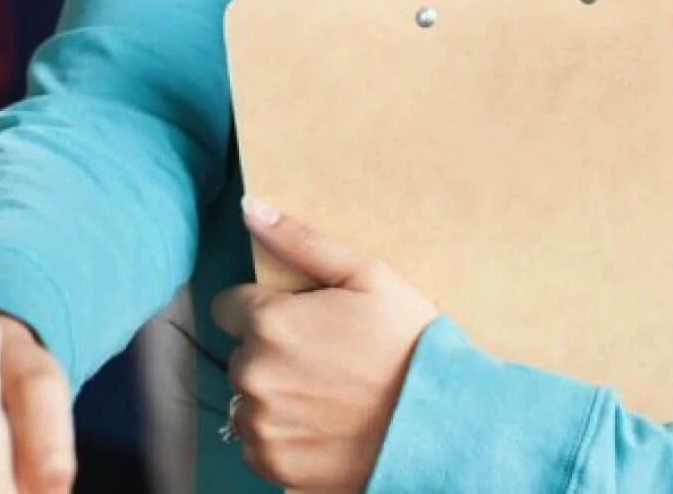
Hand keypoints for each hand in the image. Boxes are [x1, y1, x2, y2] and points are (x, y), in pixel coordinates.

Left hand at [210, 200, 437, 493]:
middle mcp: (254, 372)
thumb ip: (299, 240)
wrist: (443, 430)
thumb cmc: (409, 346)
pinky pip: (255, 442)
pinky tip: (321, 426)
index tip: (300, 322)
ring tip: (326, 395)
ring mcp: (262, 423)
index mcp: (269, 321)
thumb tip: (249, 208)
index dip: (263, 310)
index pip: (228, 307)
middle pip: (240, 352)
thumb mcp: (366, 276)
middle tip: (324, 359)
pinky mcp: (273, 464)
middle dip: (270, 351)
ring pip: (246, 397)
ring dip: (273, 394)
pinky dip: (280, 434)